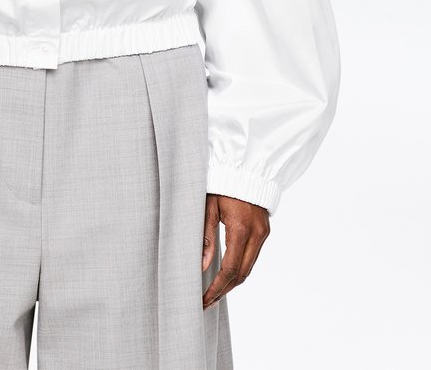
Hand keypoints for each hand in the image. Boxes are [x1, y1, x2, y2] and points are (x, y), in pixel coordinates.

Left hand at [202, 193, 269, 308]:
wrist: (245, 165)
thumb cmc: (221, 182)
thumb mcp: (208, 206)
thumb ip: (205, 237)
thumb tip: (202, 266)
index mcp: (240, 228)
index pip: (230, 269)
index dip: (216, 288)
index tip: (204, 299)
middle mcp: (256, 234)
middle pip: (242, 274)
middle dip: (224, 290)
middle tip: (207, 301)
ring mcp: (263, 233)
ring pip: (249, 268)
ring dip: (232, 282)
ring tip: (214, 291)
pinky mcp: (265, 230)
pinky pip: (253, 256)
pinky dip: (240, 268)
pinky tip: (227, 272)